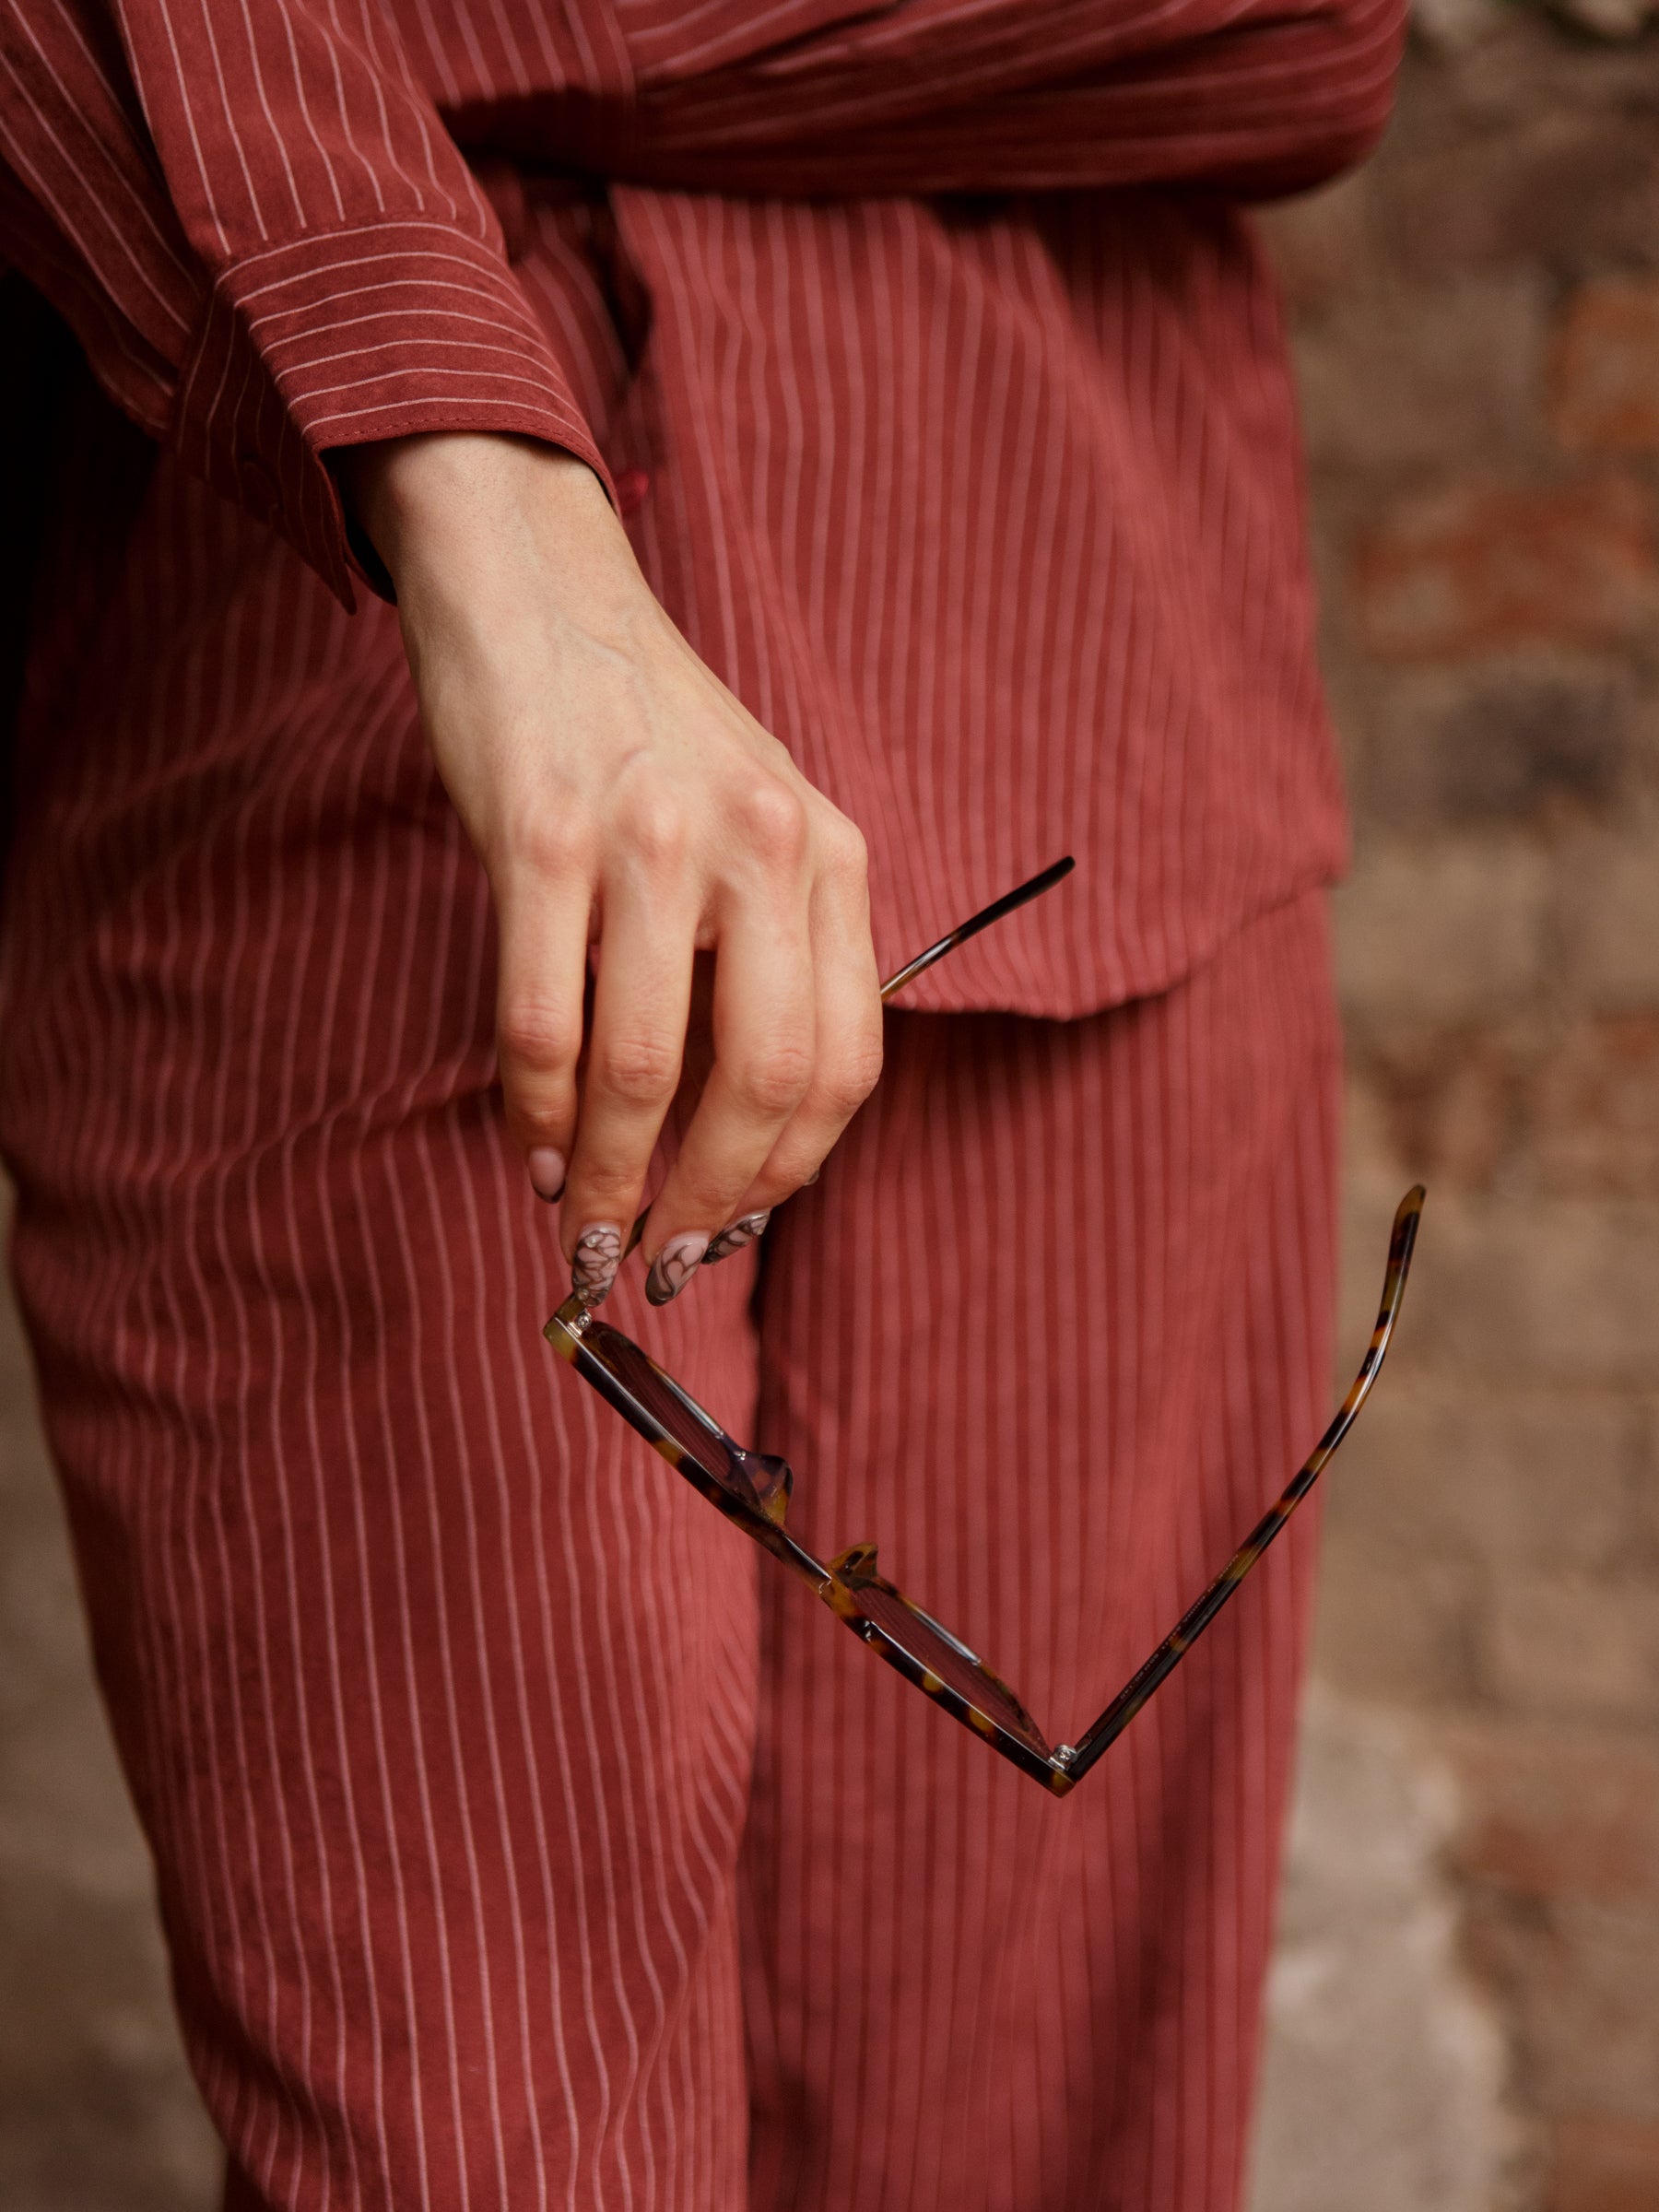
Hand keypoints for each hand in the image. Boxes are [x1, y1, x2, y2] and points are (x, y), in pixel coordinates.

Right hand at [339, 432, 883, 1307]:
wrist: (541, 590)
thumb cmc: (648, 737)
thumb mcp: (756, 828)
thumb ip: (769, 960)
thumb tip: (733, 1145)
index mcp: (834, 858)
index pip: (846, 1063)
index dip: (790, 1174)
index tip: (732, 1230)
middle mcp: (765, 848)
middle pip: (763, 1085)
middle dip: (708, 1203)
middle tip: (657, 1262)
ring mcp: (654, 838)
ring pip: (647, 1070)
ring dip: (609, 1177)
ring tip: (581, 1225)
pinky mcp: (544, 833)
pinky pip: (545, 1020)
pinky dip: (534, 1111)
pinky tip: (529, 1146)